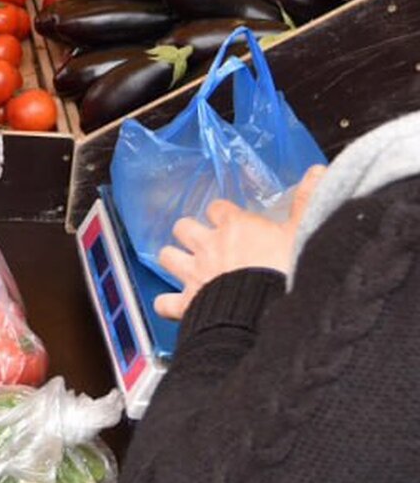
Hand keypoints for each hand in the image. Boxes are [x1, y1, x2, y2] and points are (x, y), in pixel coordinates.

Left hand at [153, 166, 324, 320]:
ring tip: (184, 268)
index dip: (222, 215)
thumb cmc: (288, 271)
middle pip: (184, 227)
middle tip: (202, 243)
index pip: (218, 209)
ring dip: (174, 261)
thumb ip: (307, 200)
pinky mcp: (188, 303)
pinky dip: (168, 305)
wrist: (270, 312)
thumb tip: (317, 170)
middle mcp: (209, 246)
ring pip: (167, 257)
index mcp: (234, 226)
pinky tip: (175, 307)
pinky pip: (165, 303)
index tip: (230, 222)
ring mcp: (195, 273)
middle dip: (189, 233)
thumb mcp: (304, 232)